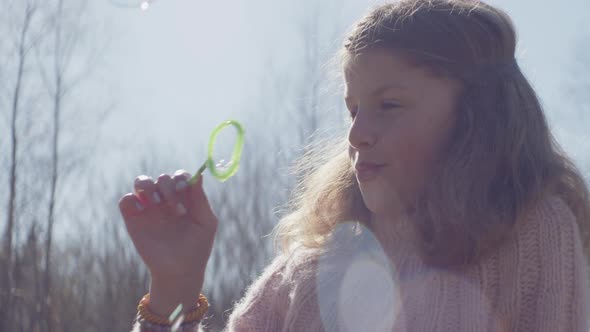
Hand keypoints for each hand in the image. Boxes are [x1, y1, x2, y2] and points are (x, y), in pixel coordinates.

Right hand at [119, 170, 217, 314]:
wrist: (179, 272)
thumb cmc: (197, 247)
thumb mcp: (206, 223)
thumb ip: (201, 200)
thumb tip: (199, 176)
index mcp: (184, 198)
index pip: (180, 176)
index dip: (181, 178)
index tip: (183, 188)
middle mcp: (166, 200)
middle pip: (162, 178)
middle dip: (168, 187)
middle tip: (176, 209)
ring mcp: (149, 208)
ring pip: (141, 181)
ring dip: (148, 187)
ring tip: (157, 204)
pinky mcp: (133, 219)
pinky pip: (126, 200)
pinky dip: (131, 200)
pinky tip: (142, 211)